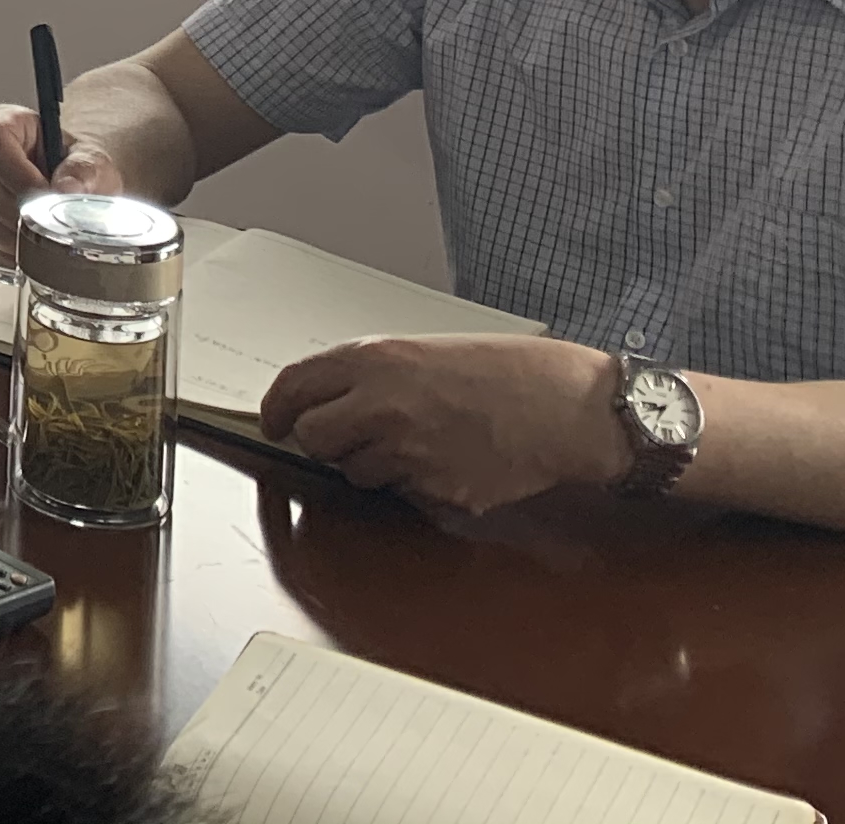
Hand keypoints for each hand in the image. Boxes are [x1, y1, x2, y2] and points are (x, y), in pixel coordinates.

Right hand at [0, 99, 124, 258]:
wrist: (73, 190)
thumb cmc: (76, 168)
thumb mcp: (92, 161)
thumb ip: (85, 170)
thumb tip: (67, 188)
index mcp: (5, 126)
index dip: (16, 173)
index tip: (44, 197)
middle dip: (24, 213)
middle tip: (56, 226)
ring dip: (19, 237)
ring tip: (51, 239)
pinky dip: (14, 254)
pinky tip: (37, 250)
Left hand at [260, 335, 630, 510]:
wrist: (569, 406)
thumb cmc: (508, 369)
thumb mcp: (426, 350)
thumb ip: (373, 374)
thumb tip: (329, 401)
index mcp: (374, 360)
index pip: (293, 387)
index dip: (276, 408)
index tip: (274, 421)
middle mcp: (381, 406)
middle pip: (313, 439)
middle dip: (323, 441)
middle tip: (349, 436)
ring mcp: (408, 453)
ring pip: (356, 472)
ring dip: (372, 464)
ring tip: (421, 439)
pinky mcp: (437, 492)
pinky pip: (404, 494)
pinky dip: (416, 483)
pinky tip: (451, 459)